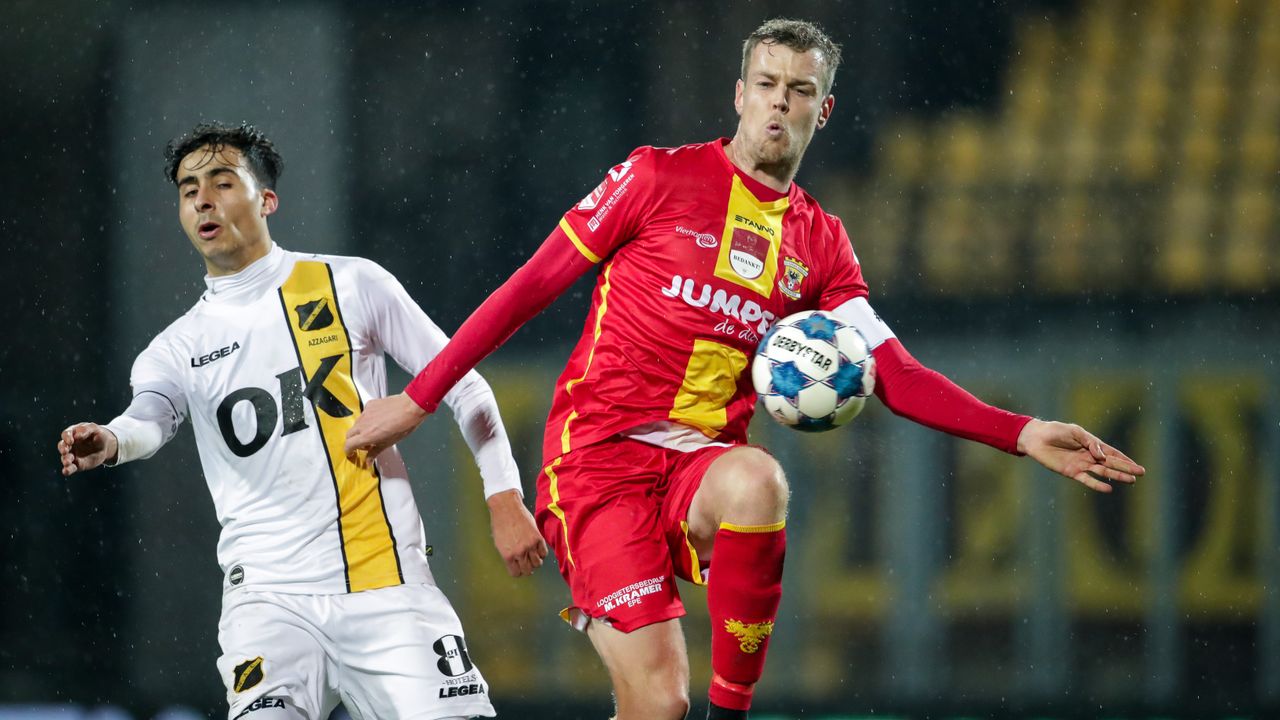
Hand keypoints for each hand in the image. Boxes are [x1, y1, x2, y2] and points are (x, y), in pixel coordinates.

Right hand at [58, 423, 118, 476]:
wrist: (105, 447)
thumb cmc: (98, 435)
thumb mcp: (95, 429)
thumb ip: (85, 430)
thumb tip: (76, 436)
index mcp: (72, 434)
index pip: (66, 434)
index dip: (67, 437)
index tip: (71, 441)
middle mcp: (69, 445)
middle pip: (62, 446)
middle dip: (63, 449)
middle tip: (65, 451)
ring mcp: (72, 455)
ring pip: (65, 458)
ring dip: (65, 460)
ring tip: (67, 462)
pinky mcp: (77, 464)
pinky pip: (70, 468)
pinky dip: (67, 470)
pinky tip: (66, 472)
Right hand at [344, 393, 428, 457]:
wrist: (410, 407)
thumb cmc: (403, 426)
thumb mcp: (388, 443)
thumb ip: (375, 452)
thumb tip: (367, 462)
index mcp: (367, 435)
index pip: (348, 445)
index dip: (348, 451)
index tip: (351, 453)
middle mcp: (363, 424)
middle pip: (349, 434)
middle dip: (353, 441)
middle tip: (364, 445)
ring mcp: (365, 413)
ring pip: (356, 424)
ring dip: (360, 430)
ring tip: (373, 432)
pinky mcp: (369, 404)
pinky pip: (364, 413)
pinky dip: (367, 419)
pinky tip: (378, 420)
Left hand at [486, 489, 547, 576]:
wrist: (506, 508)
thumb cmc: (500, 524)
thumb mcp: (499, 544)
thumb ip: (508, 555)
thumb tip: (516, 564)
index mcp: (507, 555)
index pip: (516, 573)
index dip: (518, 571)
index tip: (519, 568)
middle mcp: (519, 552)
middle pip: (528, 570)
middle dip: (527, 568)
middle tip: (527, 563)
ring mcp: (530, 545)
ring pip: (538, 563)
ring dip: (535, 561)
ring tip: (532, 555)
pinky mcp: (538, 538)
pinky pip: (544, 553)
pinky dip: (541, 553)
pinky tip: (537, 548)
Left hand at [1017, 419, 1144, 492]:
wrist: (1036, 438)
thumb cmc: (1055, 431)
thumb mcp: (1075, 431)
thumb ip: (1090, 442)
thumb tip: (1102, 456)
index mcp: (1091, 445)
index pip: (1112, 453)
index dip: (1124, 459)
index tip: (1137, 465)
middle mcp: (1089, 456)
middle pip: (1111, 464)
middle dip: (1126, 468)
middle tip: (1141, 473)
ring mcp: (1081, 465)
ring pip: (1103, 472)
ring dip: (1116, 476)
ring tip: (1131, 480)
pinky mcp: (1071, 472)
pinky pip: (1087, 479)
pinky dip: (1097, 484)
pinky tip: (1108, 489)